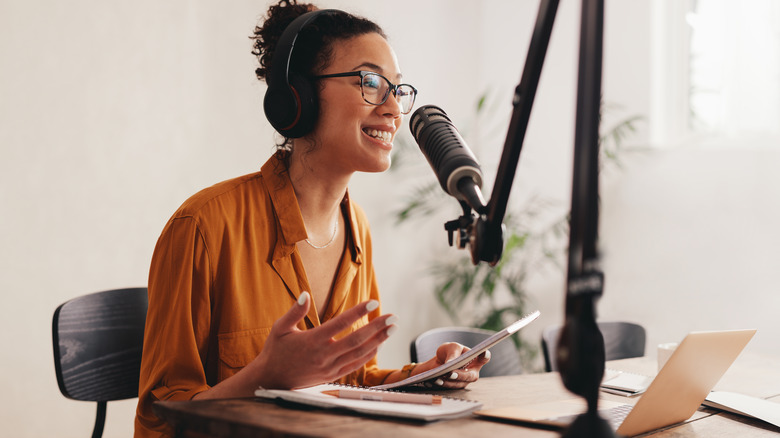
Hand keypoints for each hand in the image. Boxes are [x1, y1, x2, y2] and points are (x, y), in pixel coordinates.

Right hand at [250, 292, 396, 389]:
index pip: (340, 323)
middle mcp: (324, 355)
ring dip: (378, 340)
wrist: (271, 379)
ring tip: (392, 329)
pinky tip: (379, 344)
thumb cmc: (275, 351)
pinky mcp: (332, 376)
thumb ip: (294, 311)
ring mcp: (330, 367)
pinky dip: (369, 355)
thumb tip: (305, 294)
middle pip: (356, 340)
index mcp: (312, 340)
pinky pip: (355, 365)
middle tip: (393, 317)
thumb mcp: (279, 328)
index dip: (358, 312)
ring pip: (359, 354)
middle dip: (377, 327)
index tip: (373, 302)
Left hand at [414, 343, 490, 388]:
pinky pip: (450, 388)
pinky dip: (441, 384)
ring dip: (448, 381)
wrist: (438, 362)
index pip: (484, 358)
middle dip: (460, 375)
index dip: (485, 356)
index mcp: (475, 359)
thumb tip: (450, 364)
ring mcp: (465, 381)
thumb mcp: (451, 348)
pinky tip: (434, 380)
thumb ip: (453, 354)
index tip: (484, 353)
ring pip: (459, 384)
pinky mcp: (456, 387)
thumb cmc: (449, 352)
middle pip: (471, 376)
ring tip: (437, 377)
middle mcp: (473, 371)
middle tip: (450, 372)